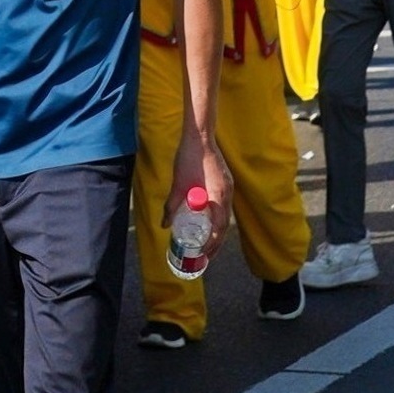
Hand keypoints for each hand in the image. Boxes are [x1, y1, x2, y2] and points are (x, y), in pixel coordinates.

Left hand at [171, 130, 233, 261]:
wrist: (199, 136)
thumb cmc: (189, 159)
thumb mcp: (178, 185)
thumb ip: (172, 206)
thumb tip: (165, 225)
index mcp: (219, 196)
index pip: (219, 227)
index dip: (212, 243)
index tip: (204, 254)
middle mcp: (228, 194)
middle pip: (224, 224)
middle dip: (215, 242)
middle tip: (205, 256)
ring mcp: (228, 187)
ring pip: (224, 215)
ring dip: (216, 231)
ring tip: (206, 243)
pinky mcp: (225, 182)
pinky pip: (222, 205)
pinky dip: (216, 217)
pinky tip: (207, 221)